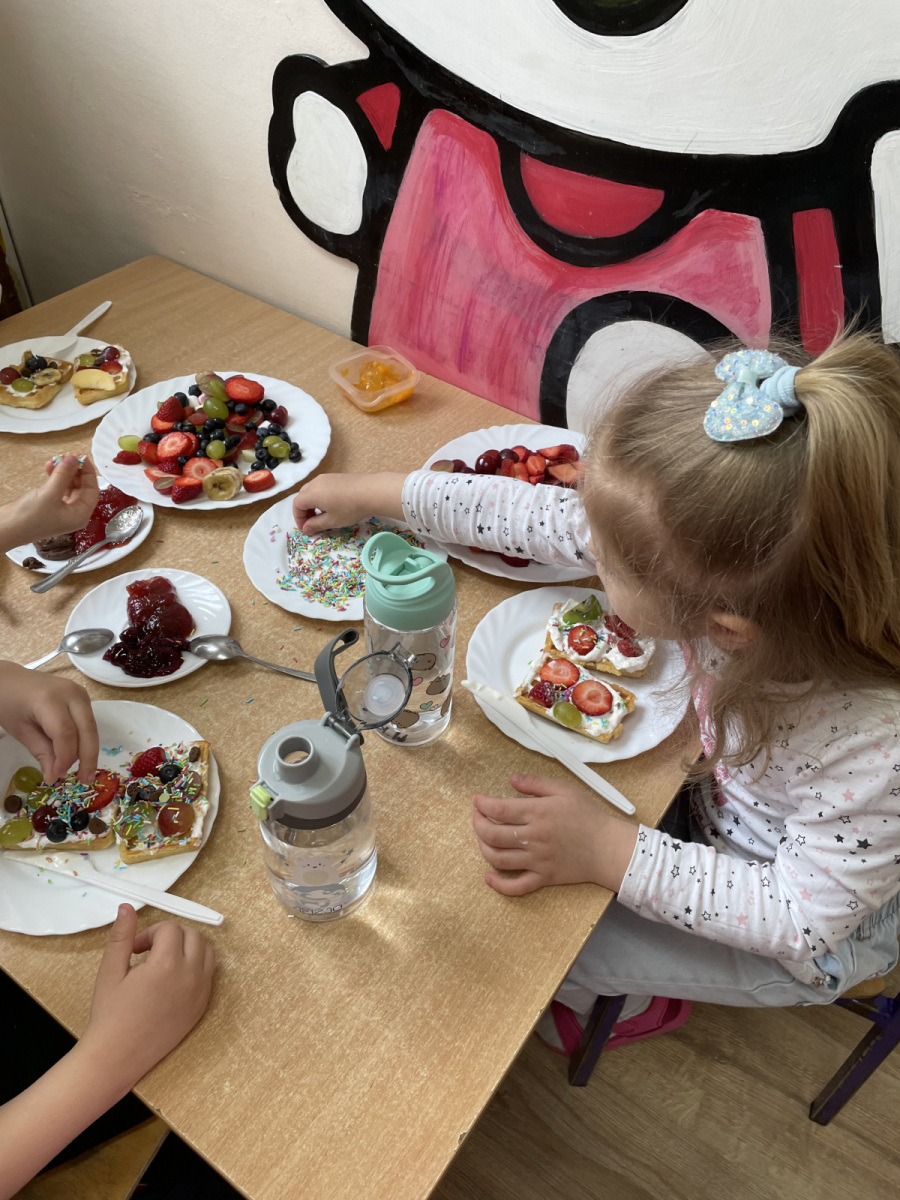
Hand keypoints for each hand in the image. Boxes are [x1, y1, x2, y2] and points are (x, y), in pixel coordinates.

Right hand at [0, 456, 98, 551]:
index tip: (82, 457)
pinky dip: (54, 477)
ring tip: (55, 459)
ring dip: (63, 472)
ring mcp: (61, 509)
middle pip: (81, 487)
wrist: (7, 528)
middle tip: (67, 456)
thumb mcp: (50, 493)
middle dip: (75, 471)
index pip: (92, 490)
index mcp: (80, 514)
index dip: (88, 473)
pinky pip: (57, 488)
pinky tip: (48, 466)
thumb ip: (63, 475)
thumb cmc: (31, 516)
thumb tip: (73, 458)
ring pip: (68, 486)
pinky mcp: (49, 505)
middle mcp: (74, 513)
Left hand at [0, 662, 97, 782]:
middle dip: (88, 758)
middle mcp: (72, 694)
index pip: (66, 734)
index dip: (65, 759)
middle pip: (87, 731)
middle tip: (85, 780)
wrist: (8, 679)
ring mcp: (80, 693)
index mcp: (50, 699)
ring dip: (87, 750)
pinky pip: (88, 722)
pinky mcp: (83, 697)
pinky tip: (78, 755)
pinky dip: (84, 740)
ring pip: (91, 728)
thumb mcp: (20, 730)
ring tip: (82, 772)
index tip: (56, 777)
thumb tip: (55, 775)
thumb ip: (41, 752)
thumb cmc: (8, 703)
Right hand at [82, 905, 214, 1084]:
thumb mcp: (110, 971)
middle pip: (193, 935)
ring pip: (207, 952)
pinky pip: (209, 975)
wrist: (116, 1057)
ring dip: (189, 948)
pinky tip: (172, 980)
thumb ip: (122, 936)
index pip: (171, 929)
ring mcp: (200, 993)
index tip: (135, 949)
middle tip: (149, 952)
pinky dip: (196, 967)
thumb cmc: (109, 1015)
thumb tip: (127, 908)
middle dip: (172, 936)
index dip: (150, 933)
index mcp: (166, 966)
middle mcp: (190, 977)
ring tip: (163, 962)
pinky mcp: (201, 1007)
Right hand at [292, 472, 404, 533]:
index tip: (306, 529)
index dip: (298, 518)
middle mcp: (315, 482)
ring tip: (323, 515)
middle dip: (304, 511)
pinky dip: (321, 497)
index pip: (296, 505)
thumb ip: (315, 525)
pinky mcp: (336, 476)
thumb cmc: (349, 508)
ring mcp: (326, 477)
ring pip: (312, 490)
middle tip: (313, 523)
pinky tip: (333, 505)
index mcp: (311, 493)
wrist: (371, 491)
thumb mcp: (332, 521)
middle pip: (302, 496)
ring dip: (312, 503)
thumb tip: (305, 529)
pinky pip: (321, 486)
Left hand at [472, 773, 637, 895]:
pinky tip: (488, 878)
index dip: (482, 805)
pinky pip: (517, 887)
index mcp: (538, 814)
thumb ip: (536, 782)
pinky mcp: (543, 878)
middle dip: (477, 824)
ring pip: (498, 859)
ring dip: (482, 848)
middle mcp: (533, 838)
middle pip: (492, 835)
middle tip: (476, 816)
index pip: (498, 810)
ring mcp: (537, 861)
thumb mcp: (564, 789)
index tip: (476, 800)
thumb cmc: (587, 815)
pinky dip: (499, 885)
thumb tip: (511, 779)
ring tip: (482, 839)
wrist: (607, 847)